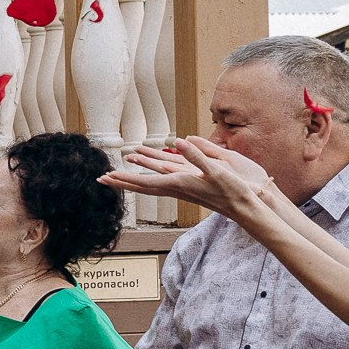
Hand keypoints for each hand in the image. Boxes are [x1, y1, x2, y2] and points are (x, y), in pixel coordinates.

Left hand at [102, 135, 275, 220]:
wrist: (248, 208)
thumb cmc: (234, 189)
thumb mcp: (217, 169)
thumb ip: (197, 154)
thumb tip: (179, 141)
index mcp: (178, 184)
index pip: (144, 182)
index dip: (124, 179)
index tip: (105, 177)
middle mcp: (176, 189)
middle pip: (142, 186)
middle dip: (121, 182)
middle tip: (101, 179)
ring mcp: (182, 190)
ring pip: (151, 185)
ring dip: (133, 179)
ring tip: (119, 176)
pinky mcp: (189, 189)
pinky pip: (162, 184)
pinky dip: (150, 179)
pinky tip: (149, 178)